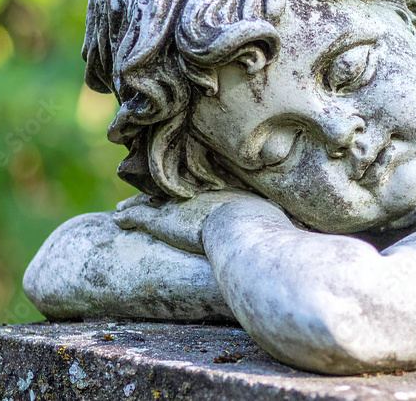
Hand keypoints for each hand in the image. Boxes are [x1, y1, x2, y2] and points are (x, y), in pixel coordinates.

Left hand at [113, 189, 265, 254]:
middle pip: (173, 187)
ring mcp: (180, 206)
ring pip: (152, 200)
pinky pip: (139, 216)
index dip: (189, 185)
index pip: (199, 186)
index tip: (185, 185)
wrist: (244, 230)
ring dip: (140, 202)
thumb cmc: (264, 225)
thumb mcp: (273, 217)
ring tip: (127, 204)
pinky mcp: (163, 222)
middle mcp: (198, 193)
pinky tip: (117, 217)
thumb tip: (297, 222)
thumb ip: (275, 218)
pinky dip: (128, 216)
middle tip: (150, 190)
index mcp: (221, 191)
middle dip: (161, 189)